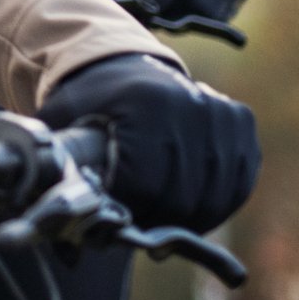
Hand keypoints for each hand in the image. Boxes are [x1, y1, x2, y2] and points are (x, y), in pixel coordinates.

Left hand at [38, 53, 258, 231]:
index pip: (144, 184)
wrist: (126, 64)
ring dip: (183, 220)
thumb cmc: (90, 99)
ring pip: (211, 200)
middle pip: (179, 198)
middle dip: (152, 220)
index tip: (108, 215)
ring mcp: (222, 114)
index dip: (124, 210)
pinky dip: (212, 207)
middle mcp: (191, 105)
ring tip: (155, 214)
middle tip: (132, 221)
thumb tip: (62, 235)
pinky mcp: (241, 123)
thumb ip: (58, 167)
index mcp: (146, 103)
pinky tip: (185, 205)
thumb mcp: (62, 120)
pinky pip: (236, 188)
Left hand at [127, 0, 250, 24]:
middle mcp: (191, 1)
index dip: (134, 8)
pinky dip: (184, 17)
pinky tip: (185, 0)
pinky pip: (191, 26)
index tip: (126, 3)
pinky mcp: (217, 20)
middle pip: (157, 21)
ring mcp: (207, 14)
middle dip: (148, 12)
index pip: (145, 8)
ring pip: (174, 26)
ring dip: (166, 16)